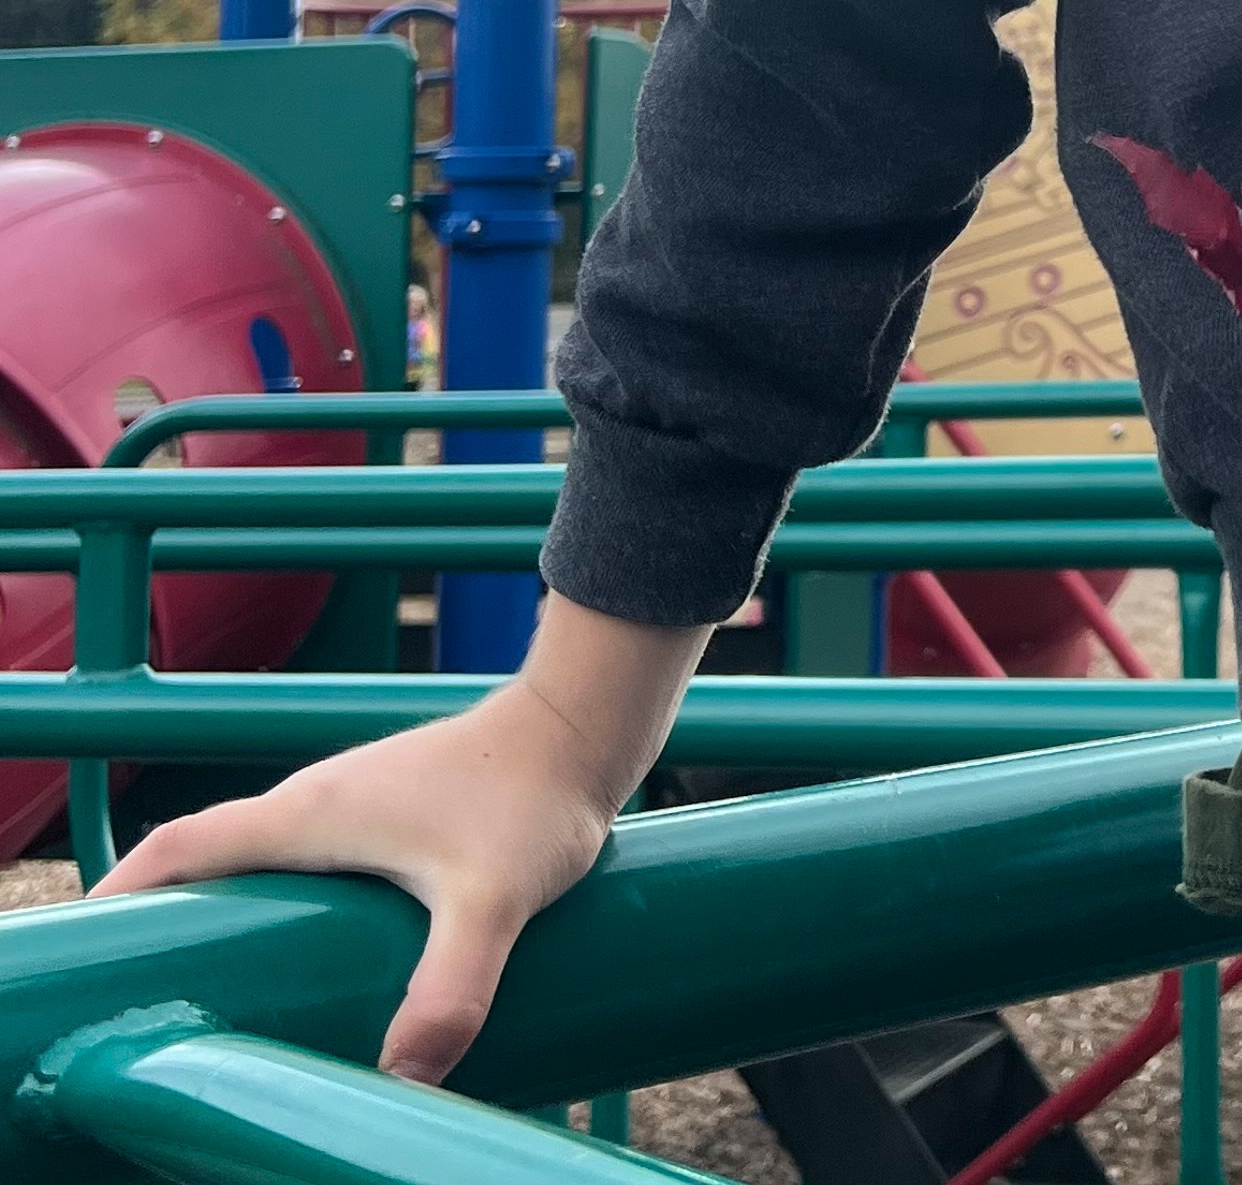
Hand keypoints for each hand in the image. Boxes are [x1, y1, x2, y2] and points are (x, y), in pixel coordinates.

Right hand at [92, 596, 711, 1082]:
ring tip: (224, 997)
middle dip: (169, 924)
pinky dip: (288, 906)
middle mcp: (319, 801)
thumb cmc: (535, 793)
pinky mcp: (397, 813)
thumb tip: (403, 1080)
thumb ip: (449, 988)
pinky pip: (313, 864)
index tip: (87, 950)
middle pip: (208, 862)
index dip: (123, 896)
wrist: (590, 724)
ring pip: (265, 864)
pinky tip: (317, 962)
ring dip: (232, 917)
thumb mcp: (492, 901)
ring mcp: (358, 802)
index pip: (180, 849)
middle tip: (150, 1000)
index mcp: (309, 814)